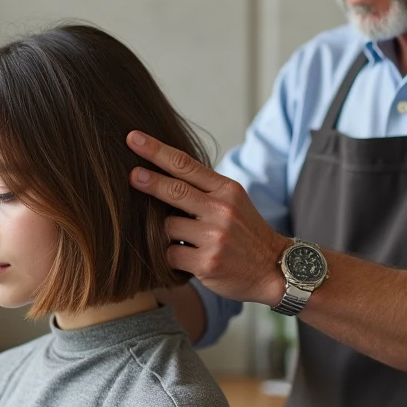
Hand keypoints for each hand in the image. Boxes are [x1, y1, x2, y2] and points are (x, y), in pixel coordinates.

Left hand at [126, 130, 289, 305]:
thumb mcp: (234, 200)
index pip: (185, 164)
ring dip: (168, 233)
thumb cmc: (246, 232)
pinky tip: (188, 258)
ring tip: (187, 240)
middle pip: (174, 190)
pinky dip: (173, 256)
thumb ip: (204, 188)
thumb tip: (160, 174)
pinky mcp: (207, 263)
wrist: (275, 268)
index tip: (134, 139)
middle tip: (131, 174)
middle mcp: (221, 210)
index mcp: (226, 190)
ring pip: (168, 227)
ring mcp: (215, 237)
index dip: (156, 150)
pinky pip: (171, 254)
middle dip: (149, 181)